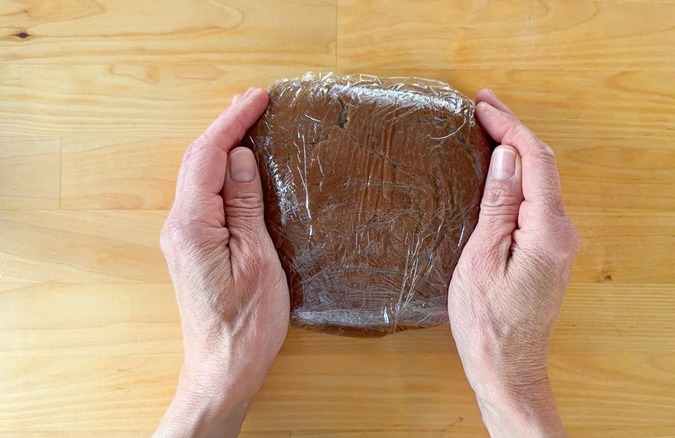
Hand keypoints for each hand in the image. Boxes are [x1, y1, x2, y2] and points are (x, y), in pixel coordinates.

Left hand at [155, 88, 289, 436]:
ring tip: (247, 121)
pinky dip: (220, 170)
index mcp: (192, 225)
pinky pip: (203, 196)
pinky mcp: (192, 247)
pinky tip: (238, 165)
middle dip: (224, 125)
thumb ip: (244, 205)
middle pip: (196, 160)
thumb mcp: (257, 259)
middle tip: (254, 100)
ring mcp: (182, 237)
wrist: (223, 369)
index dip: (232, 121)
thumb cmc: (247, 324)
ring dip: (221, 145)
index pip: (208, 156)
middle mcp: (178, 226)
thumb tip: (239, 157)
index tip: (258, 97)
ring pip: (198, 176)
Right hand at [448, 89, 578, 436]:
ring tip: (489, 126)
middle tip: (483, 106)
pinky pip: (537, 199)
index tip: (483, 105)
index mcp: (548, 231)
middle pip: (543, 165)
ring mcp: (559, 242)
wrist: (508, 367)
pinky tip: (500, 167)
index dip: (510, 126)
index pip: (534, 160)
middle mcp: (563, 232)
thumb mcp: (482, 258)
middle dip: (514, 130)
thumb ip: (499, 205)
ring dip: (517, 149)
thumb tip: (509, 155)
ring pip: (541, 180)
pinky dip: (519, 175)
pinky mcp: (549, 251)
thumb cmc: (488, 322)